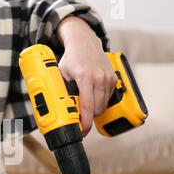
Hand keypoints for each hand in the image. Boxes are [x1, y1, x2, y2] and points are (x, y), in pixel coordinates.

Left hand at [56, 16, 117, 135]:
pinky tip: (92, 97)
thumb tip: (59, 109)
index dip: (85, 122)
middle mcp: (99, 78)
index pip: (87, 106)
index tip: (82, 131)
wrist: (85, 43)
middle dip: (88, 118)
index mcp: (85, 77)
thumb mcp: (61, 74)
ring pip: (103, 105)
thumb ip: (61, 90)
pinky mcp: (114, 79)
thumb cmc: (71, 58)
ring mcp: (108, 78)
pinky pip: (108, 98)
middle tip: (79, 119)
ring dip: (94, 111)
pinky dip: (100, 102)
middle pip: (97, 109)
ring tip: (84, 107)